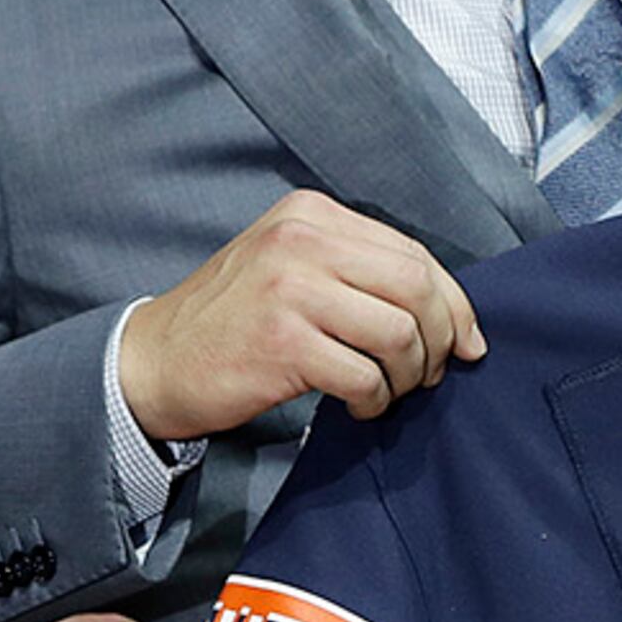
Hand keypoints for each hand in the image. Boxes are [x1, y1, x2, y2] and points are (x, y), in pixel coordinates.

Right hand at [120, 188, 484, 439]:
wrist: (154, 361)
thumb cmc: (234, 321)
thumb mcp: (291, 267)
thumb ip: (358, 271)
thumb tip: (450, 312)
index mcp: (311, 214)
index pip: (412, 252)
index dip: (453, 302)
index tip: (468, 341)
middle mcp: (302, 240)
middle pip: (416, 287)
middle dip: (441, 339)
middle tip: (432, 374)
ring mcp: (290, 288)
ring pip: (399, 333)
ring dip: (409, 375)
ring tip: (390, 392)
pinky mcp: (282, 342)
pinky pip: (365, 375)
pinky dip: (374, 399)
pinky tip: (359, 406)